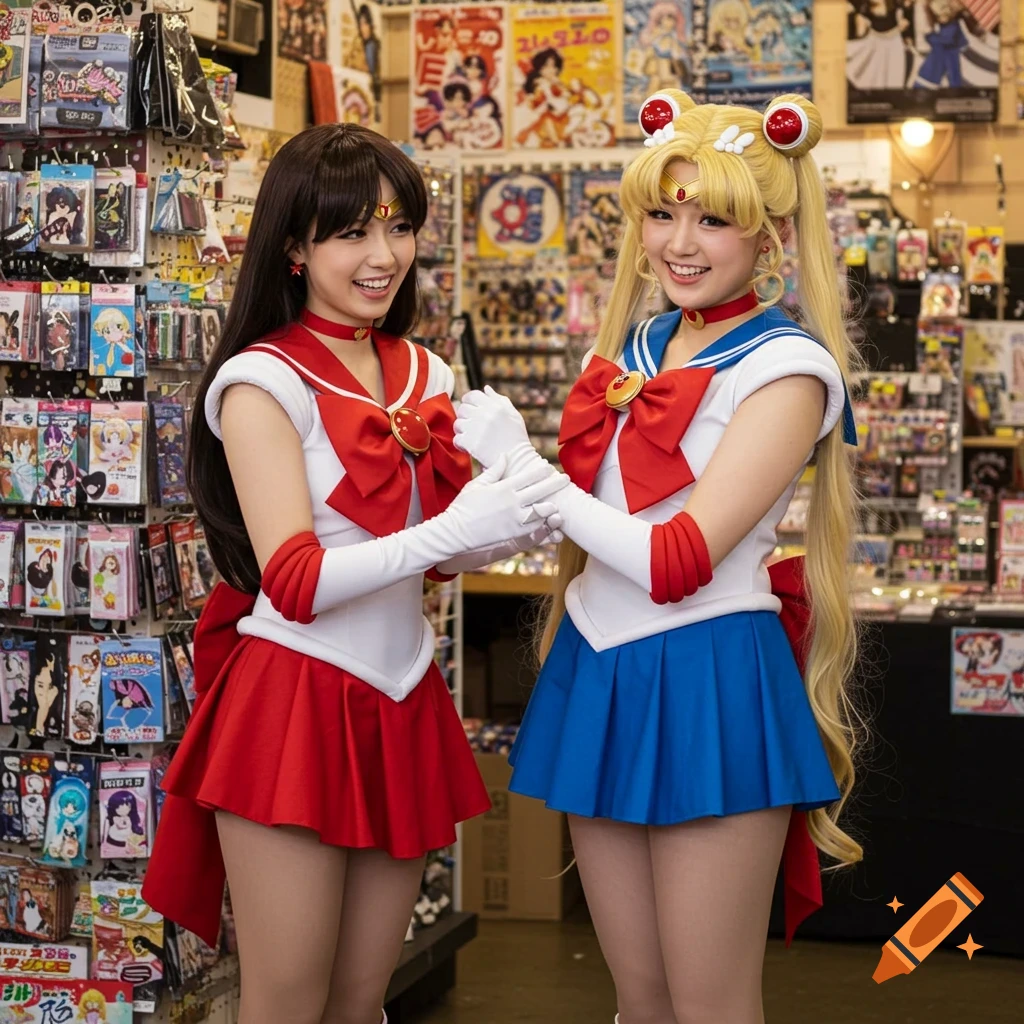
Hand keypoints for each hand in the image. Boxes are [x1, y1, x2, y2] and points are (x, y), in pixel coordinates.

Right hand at [440, 454, 567, 552]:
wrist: (456, 531)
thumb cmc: (464, 506)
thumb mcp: (477, 484)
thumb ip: (494, 470)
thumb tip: (505, 456)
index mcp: (504, 487)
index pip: (529, 476)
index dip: (542, 471)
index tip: (550, 467)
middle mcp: (512, 502)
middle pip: (541, 490)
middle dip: (555, 483)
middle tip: (566, 479)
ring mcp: (515, 519)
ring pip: (542, 510)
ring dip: (553, 505)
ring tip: (560, 502)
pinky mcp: (514, 533)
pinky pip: (535, 528)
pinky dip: (545, 524)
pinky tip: (551, 521)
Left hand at [453, 386, 530, 467]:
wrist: (517, 460)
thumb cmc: (517, 438)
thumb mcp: (513, 415)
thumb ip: (499, 400)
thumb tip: (486, 388)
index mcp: (495, 406)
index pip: (472, 396)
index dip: (468, 401)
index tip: (470, 409)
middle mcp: (485, 414)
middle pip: (462, 409)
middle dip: (465, 417)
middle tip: (471, 426)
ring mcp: (477, 428)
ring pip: (457, 423)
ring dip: (462, 430)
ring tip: (471, 436)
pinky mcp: (471, 443)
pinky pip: (457, 439)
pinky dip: (461, 444)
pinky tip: (469, 447)